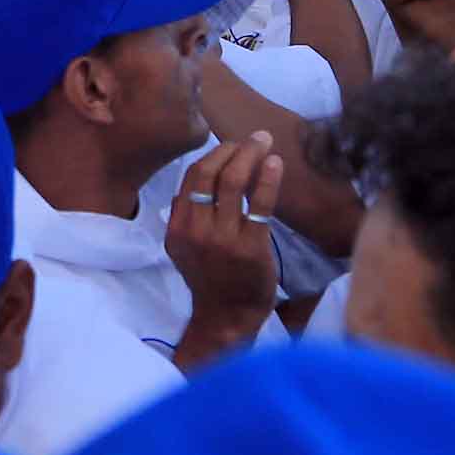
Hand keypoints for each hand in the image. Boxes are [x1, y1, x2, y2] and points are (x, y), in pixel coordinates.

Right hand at [162, 134, 283, 370]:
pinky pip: (259, 204)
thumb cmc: (210, 279)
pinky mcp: (250, 247)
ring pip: (234, 182)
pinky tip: (276, 164)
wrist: (226, 317)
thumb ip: (182, 219)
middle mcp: (196, 231)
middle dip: (233, 148)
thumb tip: (186, 190)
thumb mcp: (183, 250)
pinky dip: (268, 179)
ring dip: (251, 155)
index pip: (191, 179)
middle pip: (210, 174)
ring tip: (265, 142)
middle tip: (254, 138)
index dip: (213, 156)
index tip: (232, 145)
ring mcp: (223, 239)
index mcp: (178, 228)